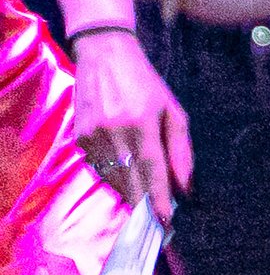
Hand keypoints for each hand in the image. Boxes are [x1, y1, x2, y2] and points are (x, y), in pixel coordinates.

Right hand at [71, 30, 191, 222]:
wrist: (103, 52)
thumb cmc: (144, 83)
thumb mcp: (172, 111)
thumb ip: (181, 151)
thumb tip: (184, 188)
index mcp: (141, 123)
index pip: (152, 171)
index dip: (159, 200)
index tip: (165, 223)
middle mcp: (114, 130)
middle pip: (131, 182)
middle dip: (145, 205)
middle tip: (156, 219)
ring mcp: (93, 133)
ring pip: (114, 179)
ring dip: (129, 191)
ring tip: (141, 191)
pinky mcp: (80, 135)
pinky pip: (99, 168)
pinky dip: (113, 175)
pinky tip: (123, 166)